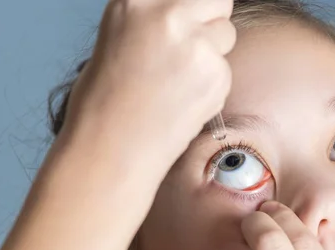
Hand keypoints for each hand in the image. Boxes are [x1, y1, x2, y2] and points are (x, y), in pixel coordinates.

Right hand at [59, 0, 235, 178]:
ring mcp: (197, 46)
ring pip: (227, 34)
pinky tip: (185, 101)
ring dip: (213, 52)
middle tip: (192, 45)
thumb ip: (156, 18)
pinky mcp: (216, 77)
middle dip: (211, 17)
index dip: (194, 6)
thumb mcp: (121, 36)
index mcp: (135, 1)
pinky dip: (213, 84)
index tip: (194, 16)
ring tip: (180, 80)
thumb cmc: (107, 101)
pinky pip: (226, 70)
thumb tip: (188, 12)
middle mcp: (169, 16)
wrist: (112, 149)